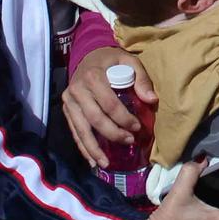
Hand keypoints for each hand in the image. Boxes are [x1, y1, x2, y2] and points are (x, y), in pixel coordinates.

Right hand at [61, 45, 155, 168]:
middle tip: (129, 141)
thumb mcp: (129, 61)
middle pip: (95, 118)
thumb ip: (141, 79)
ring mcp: (69, 101)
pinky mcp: (66, 110)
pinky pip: (74, 131)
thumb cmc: (111, 60)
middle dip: (113, 133)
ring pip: (81, 129)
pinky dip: (83, 147)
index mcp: (93, 76)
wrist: (88, 55)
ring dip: (94, 148)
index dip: (123, 118)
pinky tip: (92, 161)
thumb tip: (152, 100)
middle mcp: (77, 89)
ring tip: (106, 164)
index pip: (109, 104)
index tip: (137, 127)